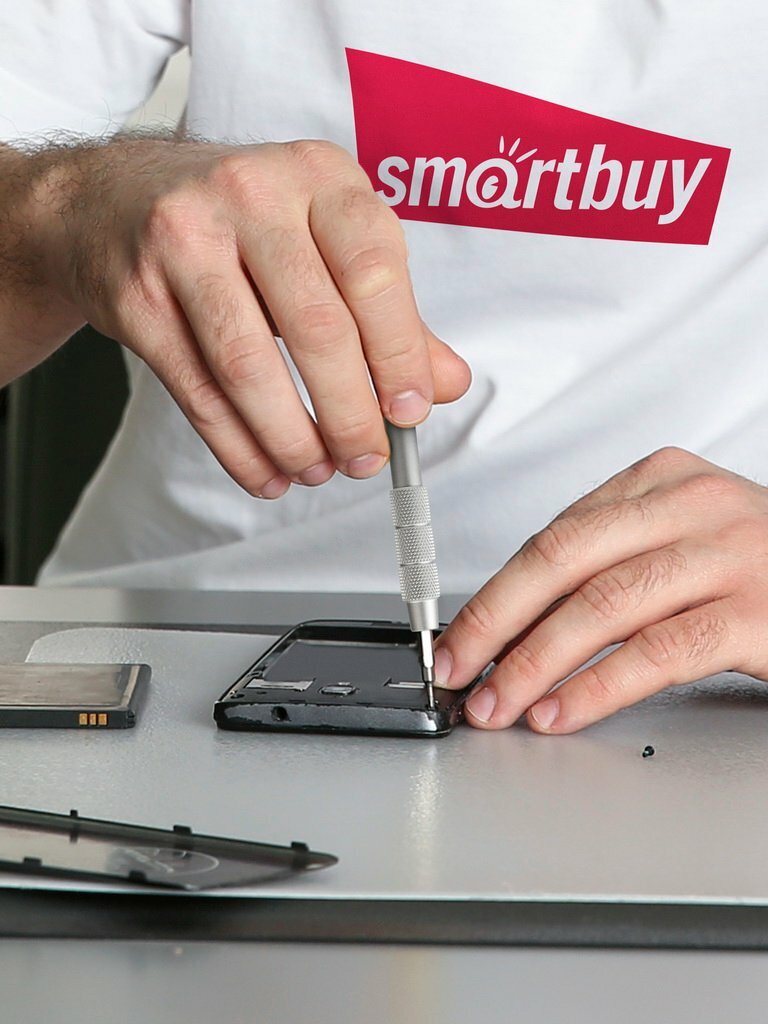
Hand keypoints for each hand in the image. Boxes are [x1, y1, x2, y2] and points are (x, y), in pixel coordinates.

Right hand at [29, 136, 469, 495]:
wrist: (108, 200)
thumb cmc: (239, 223)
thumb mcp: (323, 240)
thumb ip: (390, 312)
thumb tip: (445, 384)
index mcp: (318, 176)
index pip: (375, 270)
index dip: (400, 353)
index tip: (410, 412)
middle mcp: (251, 196)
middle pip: (315, 326)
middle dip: (348, 412)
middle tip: (364, 457)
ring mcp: (183, 241)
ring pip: (249, 365)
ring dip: (291, 437)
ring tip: (316, 470)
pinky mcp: (136, 295)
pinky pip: (197, 390)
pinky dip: (237, 446)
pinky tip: (265, 472)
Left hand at [434, 447, 767, 732]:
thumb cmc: (759, 571)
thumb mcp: (681, 542)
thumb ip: (612, 563)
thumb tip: (518, 621)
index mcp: (664, 480)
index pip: (555, 535)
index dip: (497, 591)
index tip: (459, 634)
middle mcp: (694, 505)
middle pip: (564, 559)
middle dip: (497, 620)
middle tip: (457, 667)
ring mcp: (730, 555)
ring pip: (602, 606)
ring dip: (535, 662)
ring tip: (499, 703)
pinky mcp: (758, 612)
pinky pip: (656, 652)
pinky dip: (597, 687)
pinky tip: (561, 711)